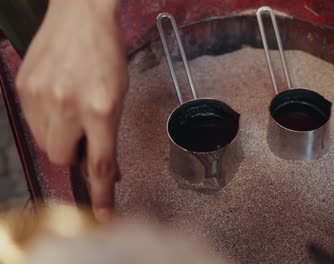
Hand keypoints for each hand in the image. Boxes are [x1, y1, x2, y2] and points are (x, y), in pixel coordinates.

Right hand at [15, 0, 127, 221]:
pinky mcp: (24, 88)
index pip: (101, 164)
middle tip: (84, 133)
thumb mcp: (119, 96)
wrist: (80, 16)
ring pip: (46, 144)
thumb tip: (108, 169)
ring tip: (71, 111)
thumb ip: (109, 135)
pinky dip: (46, 121)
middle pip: (64, 158)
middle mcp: (69, 106)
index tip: (102, 214)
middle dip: (75, 153)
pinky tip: (57, 101)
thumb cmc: (105, 54)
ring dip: (60, 137)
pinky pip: (32, 123)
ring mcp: (42, 97)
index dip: (102, 194)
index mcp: (101, 108)